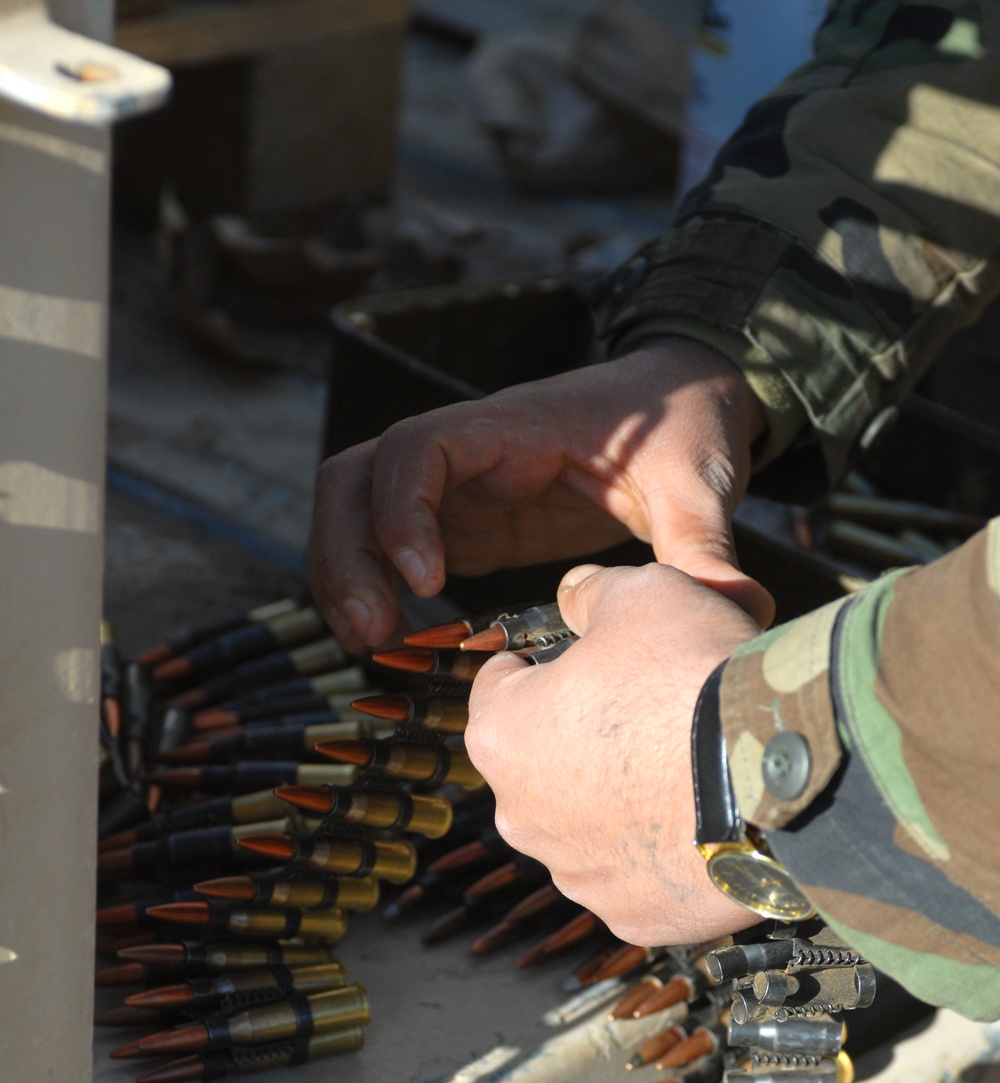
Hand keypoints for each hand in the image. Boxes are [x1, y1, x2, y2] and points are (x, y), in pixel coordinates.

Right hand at [309, 337, 771, 651]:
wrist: (681, 403)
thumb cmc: (682, 428)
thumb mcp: (695, 482)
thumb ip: (703, 543)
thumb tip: (735, 607)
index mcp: (510, 428)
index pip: (415, 448)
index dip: (401, 511)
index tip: (426, 579)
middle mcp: (466, 454)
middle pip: (352, 479)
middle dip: (344, 554)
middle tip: (369, 633)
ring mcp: (458, 489)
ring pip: (358, 513)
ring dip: (347, 575)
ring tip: (371, 645)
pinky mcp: (467, 525)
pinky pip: (393, 550)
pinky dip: (380, 592)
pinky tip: (401, 644)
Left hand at [464, 562, 761, 945]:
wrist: (775, 775)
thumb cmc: (693, 678)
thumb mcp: (642, 594)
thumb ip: (594, 594)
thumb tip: (577, 594)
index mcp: (502, 736)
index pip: (495, 689)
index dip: (536, 666)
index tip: (571, 660)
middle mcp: (522, 816)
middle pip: (541, 765)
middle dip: (580, 741)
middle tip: (644, 714)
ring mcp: (576, 875)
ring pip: (587, 828)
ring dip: (620, 803)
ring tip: (683, 771)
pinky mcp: (633, 915)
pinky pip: (639, 876)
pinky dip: (661, 854)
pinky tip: (703, 822)